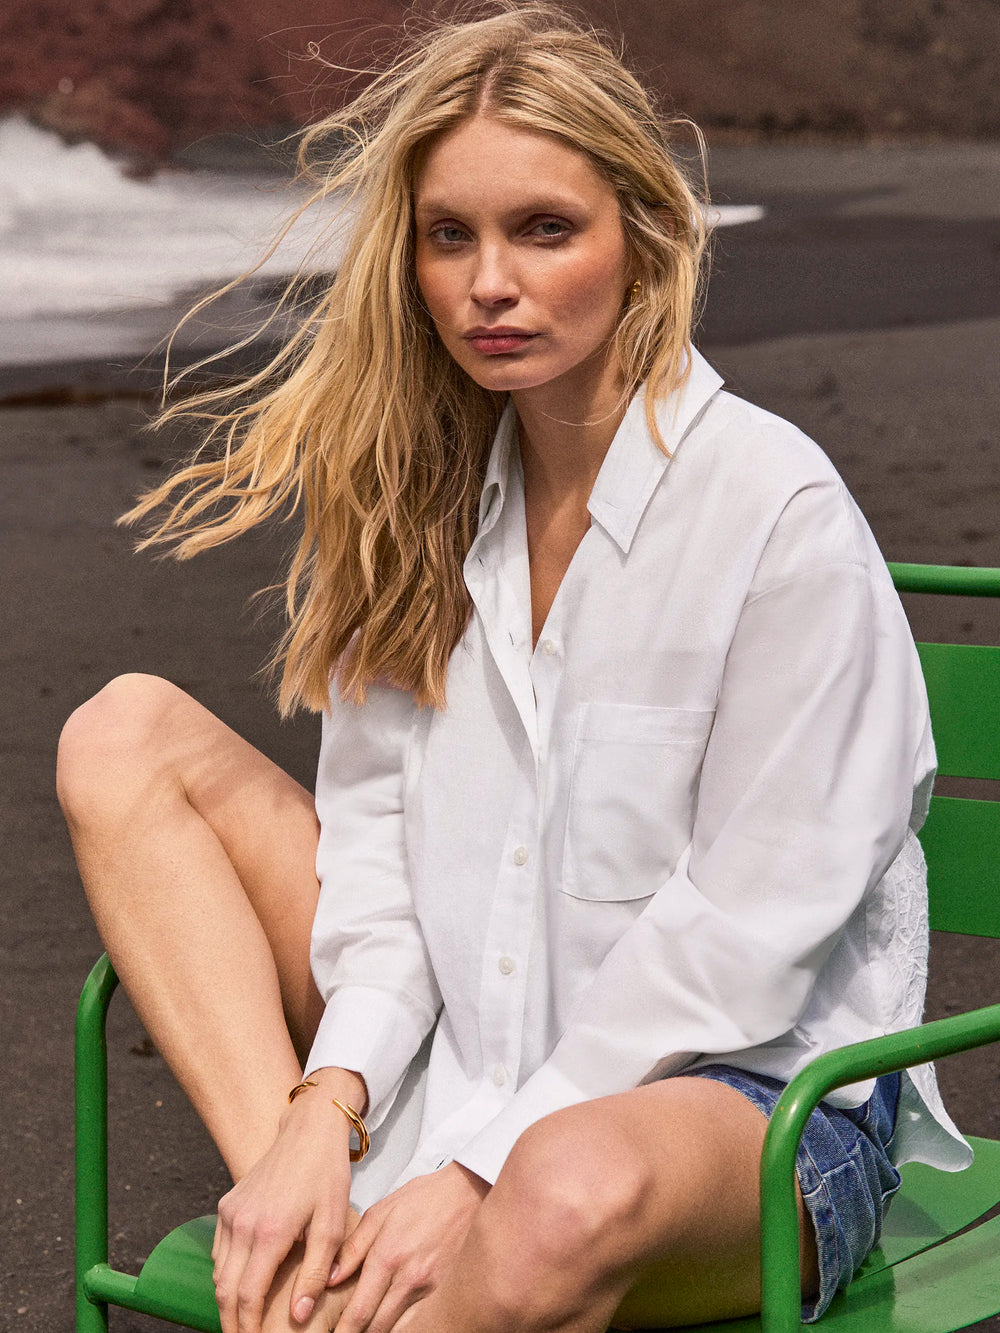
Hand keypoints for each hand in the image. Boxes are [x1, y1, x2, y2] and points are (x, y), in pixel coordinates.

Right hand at [212, 1067, 365, 1332]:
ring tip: (244, 1320)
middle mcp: (242, 1224)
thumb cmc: (326, 1176)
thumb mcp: (333, 1225)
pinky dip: (226, 1274)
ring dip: (227, 1300)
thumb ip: (315, 1273)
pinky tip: (242, 1285)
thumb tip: (299, 1316)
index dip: (248, 1327)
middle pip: (224, 1290)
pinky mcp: (227, 1204)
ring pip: (218, 1272)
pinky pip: (219, 1251)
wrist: (308, 1130)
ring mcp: (230, 1213)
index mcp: (270, 1232)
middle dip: (231, 1322)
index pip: (247, 1296)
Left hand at [328, 1163, 489, 1332]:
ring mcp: (432, 1289)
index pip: (359, 1311)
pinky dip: (406, 1326)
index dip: (343, 1332)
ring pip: (401, 1330)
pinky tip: (395, 1320)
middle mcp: (410, 1279)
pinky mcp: (447, 1292)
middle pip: (378, 1329)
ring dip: (382, 1332)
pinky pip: (423, 1322)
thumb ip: (353, 1247)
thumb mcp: (380, 1212)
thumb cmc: (424, 1199)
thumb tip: (331, 1279)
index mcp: (388, 1257)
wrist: (467, 1192)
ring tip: (369, 1327)